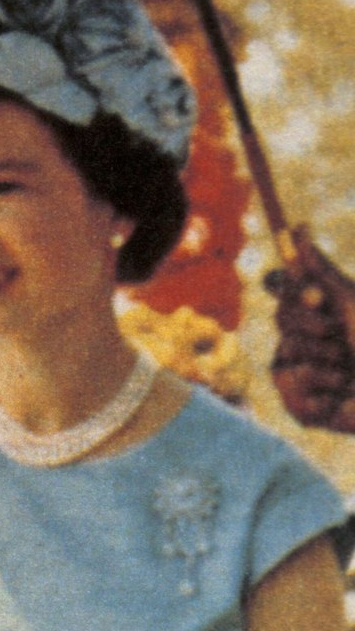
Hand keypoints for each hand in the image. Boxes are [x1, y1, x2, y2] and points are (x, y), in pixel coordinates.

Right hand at [266, 231, 354, 432]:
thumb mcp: (351, 302)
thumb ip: (321, 270)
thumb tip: (298, 227)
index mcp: (317, 311)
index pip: (283, 287)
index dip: (294, 291)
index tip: (319, 297)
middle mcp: (302, 338)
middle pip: (281, 316)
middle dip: (315, 324)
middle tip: (340, 335)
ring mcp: (296, 370)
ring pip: (286, 350)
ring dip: (326, 357)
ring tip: (350, 371)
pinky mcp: (296, 403)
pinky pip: (290, 381)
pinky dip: (321, 383)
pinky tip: (341, 393)